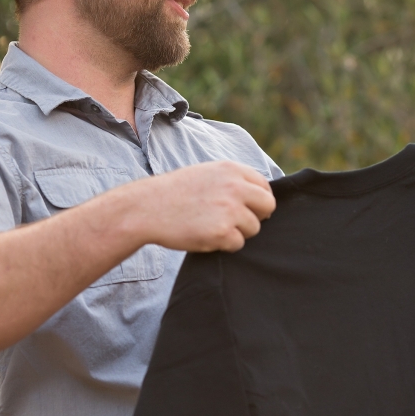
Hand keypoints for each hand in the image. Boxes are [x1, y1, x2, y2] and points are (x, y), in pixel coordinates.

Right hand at [132, 160, 276, 252]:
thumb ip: (232, 181)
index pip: (265, 187)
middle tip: (234, 222)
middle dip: (256, 217)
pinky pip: (238, 244)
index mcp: (232, 170)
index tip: (247, 209)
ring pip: (253, 229)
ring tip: (211, 227)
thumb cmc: (174, 193)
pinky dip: (224, 245)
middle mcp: (235, 187)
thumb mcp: (205, 173)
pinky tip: (205, 235)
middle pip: (267, 207)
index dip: (257, 201)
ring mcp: (230, 210)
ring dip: (237, 232)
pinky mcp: (222, 233)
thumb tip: (259, 196)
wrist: (146, 208)